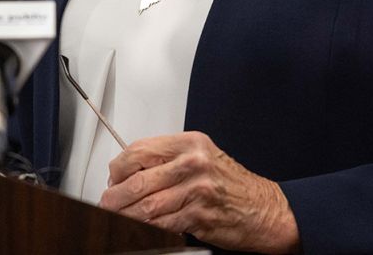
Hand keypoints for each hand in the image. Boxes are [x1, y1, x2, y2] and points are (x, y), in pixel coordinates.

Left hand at [99, 131, 299, 253]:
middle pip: (139, 179)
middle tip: (106, 202)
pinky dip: (146, 229)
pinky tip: (139, 229)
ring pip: (148, 205)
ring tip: (116, 217)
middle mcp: (194, 163)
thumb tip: (132, 170)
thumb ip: (169, 160)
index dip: (119, 166)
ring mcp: (197, 190)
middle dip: (115, 195)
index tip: (112, 178)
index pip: (141, 150)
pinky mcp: (200, 216)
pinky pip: (163, 224)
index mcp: (190, 144)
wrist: (266, 209)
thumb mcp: (202, 158)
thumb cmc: (233, 185)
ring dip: (126, 215)